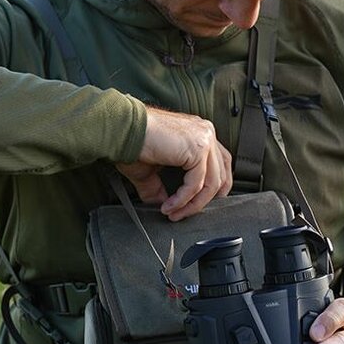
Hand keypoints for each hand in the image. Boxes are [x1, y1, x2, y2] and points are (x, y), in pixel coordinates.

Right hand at [116, 106, 232, 220]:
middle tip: (184, 214)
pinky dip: (184, 199)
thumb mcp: (150, 171)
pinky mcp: (197, 148)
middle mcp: (205, 133)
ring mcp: (204, 139)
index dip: (216, 187)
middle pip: (221, 174)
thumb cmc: (132, 143)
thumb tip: (163, 206)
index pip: (220, 163)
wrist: (122, 130)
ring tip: (174, 213)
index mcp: (198, 133)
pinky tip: (170, 206)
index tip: (201, 203)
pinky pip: (197, 183)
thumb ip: (160, 187)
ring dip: (192, 204)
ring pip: (211, 183)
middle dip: (205, 200)